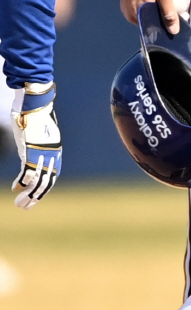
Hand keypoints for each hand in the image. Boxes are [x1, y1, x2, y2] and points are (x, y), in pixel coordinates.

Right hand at [10, 85, 61, 208]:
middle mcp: (51, 155)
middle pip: (47, 182)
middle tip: (25, 206)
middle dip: (36, 196)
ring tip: (21, 204)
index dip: (43, 188)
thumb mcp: (37, 135)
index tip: (34, 197)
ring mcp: (42, 153)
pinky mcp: (32, 150)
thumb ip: (34, 148)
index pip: (52, 176)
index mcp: (55, 153)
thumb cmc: (35, 116)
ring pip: (38, 180)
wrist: (36, 103)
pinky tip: (16, 189)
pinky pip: (29, 171)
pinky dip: (23, 182)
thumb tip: (25, 168)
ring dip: (30, 194)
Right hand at [114, 0, 179, 33]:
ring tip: (168, 5)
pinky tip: (158, 1)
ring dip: (158, 14)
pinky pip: (141, 11)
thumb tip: (173, 31)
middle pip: (151, 25)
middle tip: (178, 12)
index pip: (157, 31)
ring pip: (147, 18)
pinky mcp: (126, 4)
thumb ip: (168, 13)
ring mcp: (127, 9)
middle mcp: (130, 16)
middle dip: (165, 21)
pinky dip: (150, 9)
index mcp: (139, 15)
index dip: (169, 28)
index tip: (180, 21)